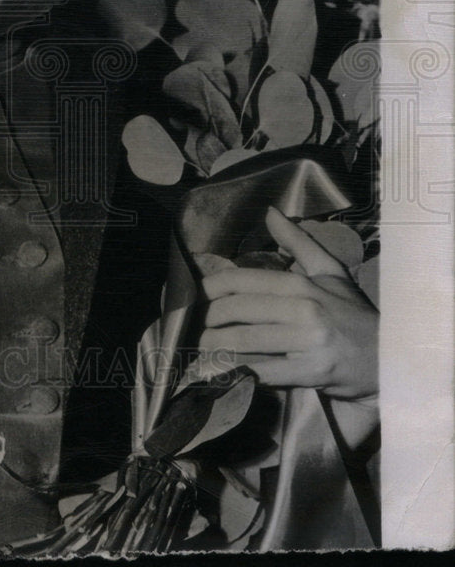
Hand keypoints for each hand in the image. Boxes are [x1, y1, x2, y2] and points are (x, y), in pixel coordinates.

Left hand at [199, 206, 377, 401]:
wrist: (389, 359)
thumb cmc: (352, 313)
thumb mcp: (329, 271)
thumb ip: (297, 242)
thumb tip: (270, 212)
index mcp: (301, 283)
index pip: (243, 280)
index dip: (212, 287)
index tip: (196, 293)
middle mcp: (303, 309)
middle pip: (239, 310)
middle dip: (209, 318)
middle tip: (197, 324)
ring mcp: (307, 342)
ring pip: (245, 340)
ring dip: (216, 344)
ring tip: (203, 345)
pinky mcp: (311, 373)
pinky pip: (263, 370)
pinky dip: (239, 370)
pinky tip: (224, 368)